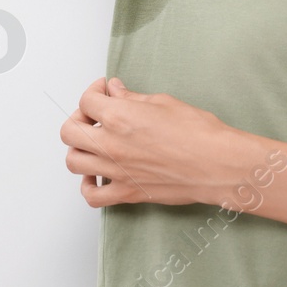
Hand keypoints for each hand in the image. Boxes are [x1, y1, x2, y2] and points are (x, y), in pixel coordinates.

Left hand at [59, 76, 242, 207]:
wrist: (217, 164)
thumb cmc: (198, 132)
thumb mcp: (163, 102)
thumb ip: (132, 97)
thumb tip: (114, 90)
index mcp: (120, 116)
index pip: (86, 101)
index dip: (94, 91)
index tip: (105, 91)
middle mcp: (111, 144)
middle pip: (69, 131)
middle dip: (79, 119)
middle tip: (95, 116)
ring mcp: (116, 171)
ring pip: (73, 161)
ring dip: (79, 149)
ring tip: (95, 144)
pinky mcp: (126, 193)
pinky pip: (91, 195)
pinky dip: (88, 186)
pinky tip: (97, 176)